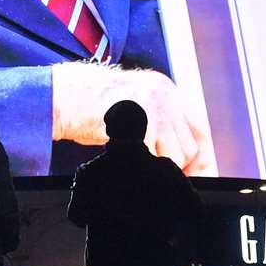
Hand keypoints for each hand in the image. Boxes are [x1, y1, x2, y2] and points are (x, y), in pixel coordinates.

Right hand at [51, 64, 215, 174]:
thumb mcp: (132, 100)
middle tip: (165, 175)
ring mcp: (156, 112)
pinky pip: (156, 159)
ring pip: (178, 155)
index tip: (195, 170)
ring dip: (162, 166)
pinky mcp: (143, 128)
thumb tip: (176, 149)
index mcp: (166, 89)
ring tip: (141, 165)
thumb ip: (156, 117)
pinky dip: (145, 167)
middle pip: (191, 144)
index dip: (198, 153)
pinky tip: (131, 164)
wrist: (66, 97)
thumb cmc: (91, 103)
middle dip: (180, 165)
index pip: (198, 126)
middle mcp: (166, 97)